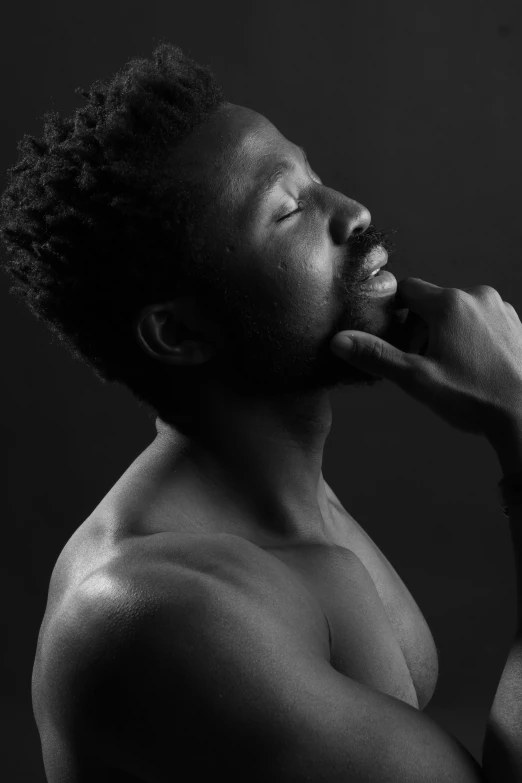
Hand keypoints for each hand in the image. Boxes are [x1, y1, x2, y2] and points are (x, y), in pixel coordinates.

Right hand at [330, 277, 521, 438]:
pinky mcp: (516, 324)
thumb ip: (375, 355)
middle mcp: (477, 296)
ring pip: (458, 313)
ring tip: (450, 371)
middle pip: (432, 303)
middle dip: (421, 329)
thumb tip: (338, 340)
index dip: (394, 313)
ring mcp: (501, 309)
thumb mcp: (416, 378)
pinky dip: (471, 338)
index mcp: (449, 304)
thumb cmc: (472, 397)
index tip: (394, 339)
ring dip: (446, 334)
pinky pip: (482, 322)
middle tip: (422, 364)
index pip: (406, 289)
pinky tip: (473, 369)